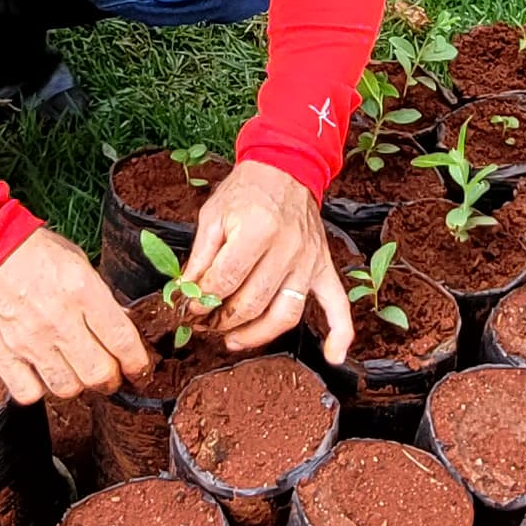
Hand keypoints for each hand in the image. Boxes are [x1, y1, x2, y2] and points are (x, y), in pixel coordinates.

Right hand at [0, 229, 154, 404]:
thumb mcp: (77, 261)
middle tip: (109, 373)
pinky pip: (29, 392)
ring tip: (74, 370)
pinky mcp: (1, 353)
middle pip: (99, 374)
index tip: (139, 369)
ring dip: (77, 384)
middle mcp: (58, 320)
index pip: (123, 341)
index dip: (138, 363)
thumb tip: (123, 328)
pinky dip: (39, 389)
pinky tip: (40, 373)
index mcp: (82, 290)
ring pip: (67, 388)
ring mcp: (28, 340)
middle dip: (111, 378)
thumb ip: (101, 297)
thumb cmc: (31, 250)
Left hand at [182, 157, 354, 367]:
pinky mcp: (323, 268)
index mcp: (258, 230)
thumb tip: (185, 293)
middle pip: (253, 303)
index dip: (202, 300)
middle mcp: (288, 249)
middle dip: (222, 320)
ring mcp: (309, 262)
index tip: (189, 307)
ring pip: (286, 314)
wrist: (286, 169)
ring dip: (257, 335)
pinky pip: (338, 305)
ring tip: (233, 340)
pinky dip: (340, 334)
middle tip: (205, 324)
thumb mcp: (213, 215)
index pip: (226, 280)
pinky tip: (333, 356)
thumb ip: (201, 256)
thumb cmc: (247, 191)